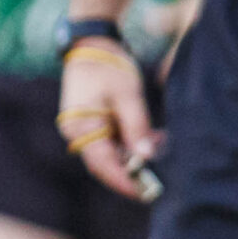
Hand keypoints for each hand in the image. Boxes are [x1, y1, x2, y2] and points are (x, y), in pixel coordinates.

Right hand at [59, 38, 157, 200]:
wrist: (92, 44)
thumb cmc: (108, 67)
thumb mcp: (127, 95)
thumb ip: (136, 127)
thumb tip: (146, 157)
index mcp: (81, 128)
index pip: (103, 165)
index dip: (124, 181)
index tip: (145, 193)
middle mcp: (77, 133)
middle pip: (104, 164)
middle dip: (130, 174)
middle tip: (156, 184)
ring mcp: (83, 129)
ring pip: (109, 154)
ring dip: (133, 158)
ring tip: (160, 151)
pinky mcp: (92, 123)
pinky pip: (110, 142)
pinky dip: (129, 145)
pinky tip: (150, 139)